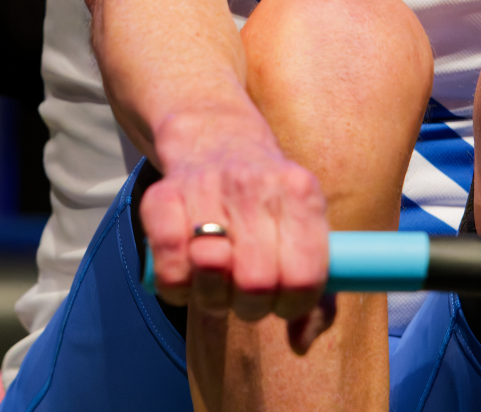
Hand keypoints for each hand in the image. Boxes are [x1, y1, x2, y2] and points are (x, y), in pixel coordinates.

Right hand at [138, 113, 334, 352]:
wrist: (216, 137)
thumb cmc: (267, 204)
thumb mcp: (305, 232)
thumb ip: (317, 296)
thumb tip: (299, 343)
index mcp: (301, 193)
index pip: (304, 277)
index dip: (292, 306)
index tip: (281, 301)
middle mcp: (256, 184)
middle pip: (257, 283)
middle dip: (249, 305)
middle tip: (243, 292)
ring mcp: (207, 185)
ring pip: (211, 271)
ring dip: (211, 295)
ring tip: (217, 282)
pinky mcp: (162, 195)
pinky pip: (169, 265)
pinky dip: (175, 285)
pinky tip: (186, 272)